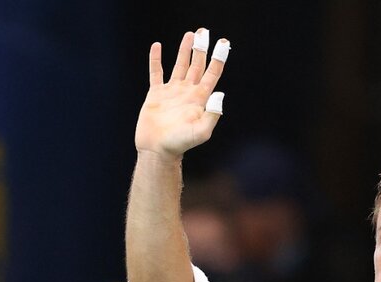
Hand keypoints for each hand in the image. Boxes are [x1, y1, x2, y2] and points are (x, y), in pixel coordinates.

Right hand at [135, 28, 229, 159]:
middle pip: (197, 65)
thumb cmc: (180, 144)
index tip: (223, 43)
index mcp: (200, 99)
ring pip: (180, 66)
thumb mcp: (201, 132)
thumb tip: (220, 93)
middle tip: (204, 32)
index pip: (212, 74)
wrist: (157, 149)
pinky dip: (156, 59)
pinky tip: (157, 47)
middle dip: (201, 49)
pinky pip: (156, 73)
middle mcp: (187, 93)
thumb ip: (212, 114)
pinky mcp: (156, 94)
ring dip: (184, 50)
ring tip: (190, 35)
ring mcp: (172, 92)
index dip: (218, 59)